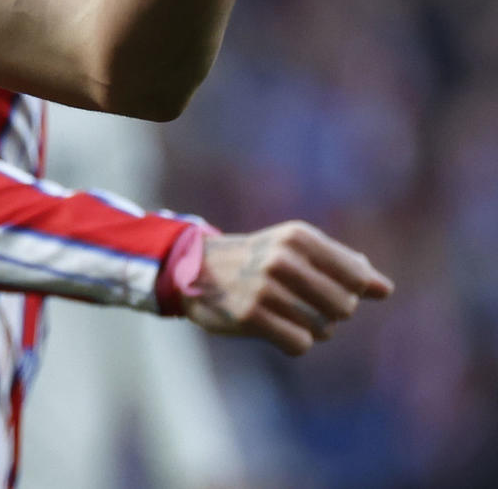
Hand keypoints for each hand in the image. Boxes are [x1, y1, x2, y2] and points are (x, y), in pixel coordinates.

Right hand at [182, 220, 392, 354]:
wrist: (194, 268)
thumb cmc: (259, 260)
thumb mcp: (298, 249)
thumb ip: (344, 266)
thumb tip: (385, 289)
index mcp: (298, 236)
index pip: (357, 277)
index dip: (351, 290)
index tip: (328, 286)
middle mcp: (282, 258)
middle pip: (344, 307)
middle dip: (331, 313)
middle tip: (302, 302)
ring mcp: (264, 287)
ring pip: (323, 329)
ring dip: (311, 329)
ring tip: (284, 313)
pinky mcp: (249, 315)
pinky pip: (300, 344)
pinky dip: (293, 342)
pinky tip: (274, 328)